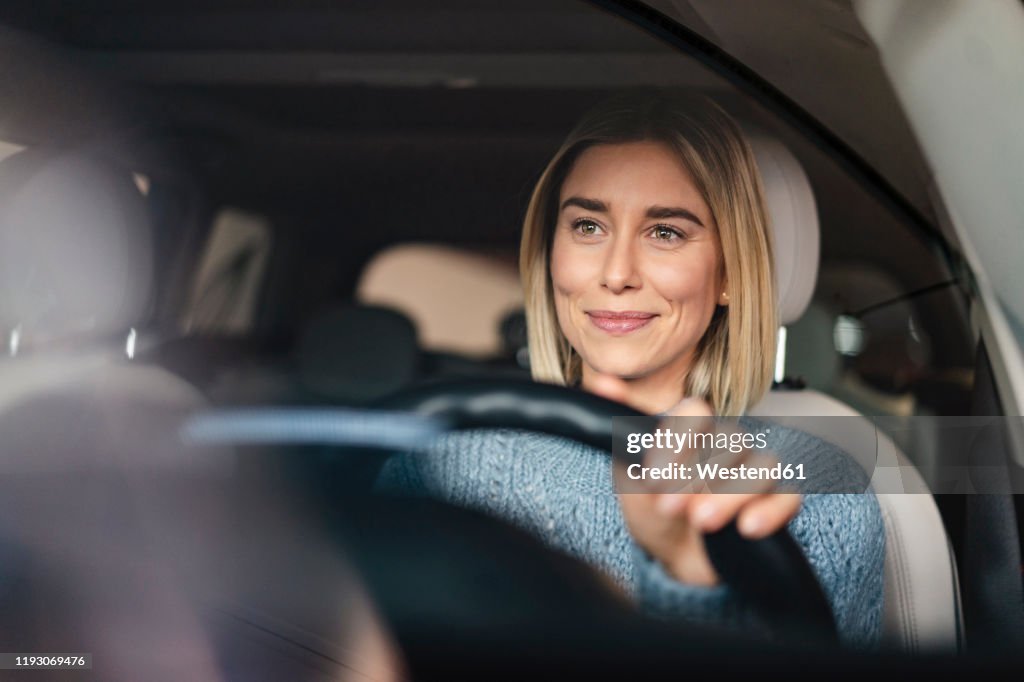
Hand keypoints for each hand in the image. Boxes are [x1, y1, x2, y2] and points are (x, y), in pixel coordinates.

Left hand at [590, 375, 801, 586]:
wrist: (674, 559)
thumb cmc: (653, 510)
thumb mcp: (627, 474)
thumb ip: (621, 430)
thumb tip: (602, 381)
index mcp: (691, 431)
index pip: (696, 412)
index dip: (678, 439)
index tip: (653, 475)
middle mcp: (725, 446)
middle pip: (731, 440)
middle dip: (698, 475)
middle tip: (668, 505)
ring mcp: (753, 474)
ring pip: (762, 466)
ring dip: (730, 494)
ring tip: (700, 521)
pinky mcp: (774, 505)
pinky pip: (787, 498)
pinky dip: (769, 511)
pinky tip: (746, 528)